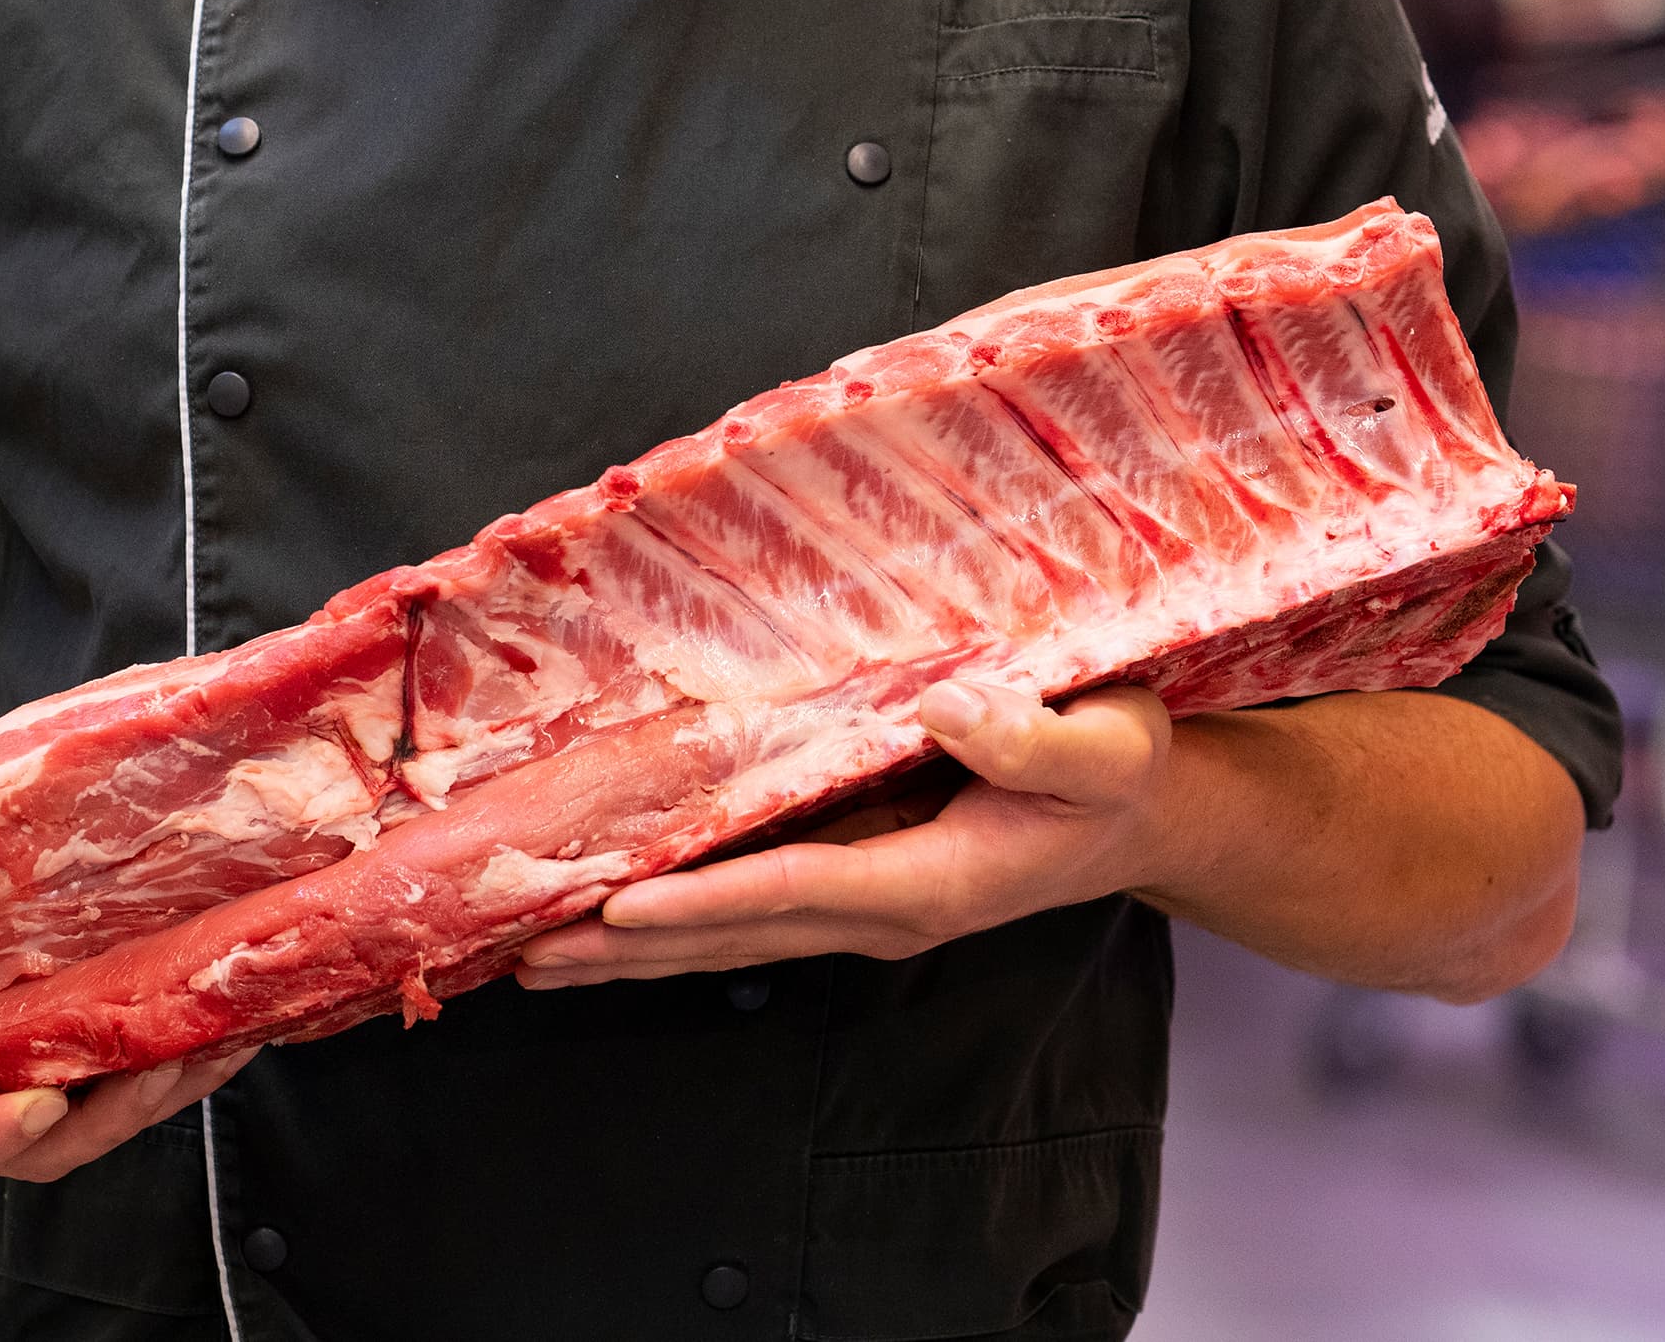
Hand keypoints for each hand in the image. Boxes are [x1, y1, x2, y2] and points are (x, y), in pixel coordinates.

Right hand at [0, 772, 253, 1178]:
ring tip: (207, 1044)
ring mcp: (6, 1080)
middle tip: (154, 1069)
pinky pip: (113, 1085)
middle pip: (17, 1149)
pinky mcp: (59, 1057)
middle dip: (94, 1124)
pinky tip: (224, 1024)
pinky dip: (170, 1066)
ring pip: (79, 1128)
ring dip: (149, 1101)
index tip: (41, 1103)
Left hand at [514, 681, 1174, 987]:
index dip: (705, 900)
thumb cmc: (1118, 772)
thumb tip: (949, 711)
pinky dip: (669, 918)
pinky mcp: (849, 879)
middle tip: (526, 951)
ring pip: (727, 934)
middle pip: (734, 934)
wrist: (1139, 814)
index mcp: (930, 881)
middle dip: (629, 947)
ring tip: (533, 954)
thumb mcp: (1103, 748)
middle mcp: (879, 908)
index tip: (620, 906)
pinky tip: (608, 917)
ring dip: (631, 948)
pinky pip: (743, 907)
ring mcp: (860, 902)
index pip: (794, 891)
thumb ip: (1031, 740)